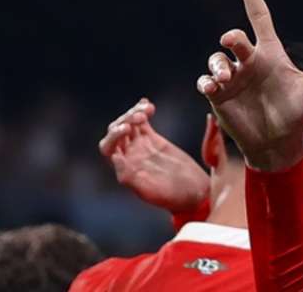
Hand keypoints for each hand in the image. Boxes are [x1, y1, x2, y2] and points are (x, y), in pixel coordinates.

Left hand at [98, 98, 209, 213]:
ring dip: (134, 113)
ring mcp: (141, 147)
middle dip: (124, 120)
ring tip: (147, 108)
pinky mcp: (154, 140)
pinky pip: (143, 123)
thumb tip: (114, 157)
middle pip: (116, 131)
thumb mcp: (150, 191)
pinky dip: (143, 112)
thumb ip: (129, 176)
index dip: (114, 136)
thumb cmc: (173, 197)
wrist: (194, 193)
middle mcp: (130, 156)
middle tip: (139, 116)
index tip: (127, 129)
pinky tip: (148, 105)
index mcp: (125, 168)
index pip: (108, 147)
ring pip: (129, 124)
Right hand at [197, 0, 302, 170]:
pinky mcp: (219, 96)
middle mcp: (250, 61)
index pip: (259, 17)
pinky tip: (212, 87)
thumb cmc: (298, 113)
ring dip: (218, 64)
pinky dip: (206, 81)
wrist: (278, 144)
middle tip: (232, 42)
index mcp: (270, 53)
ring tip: (226, 78)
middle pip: (235, 38)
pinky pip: (205, 82)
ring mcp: (233, 78)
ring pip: (216, 59)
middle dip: (231, 38)